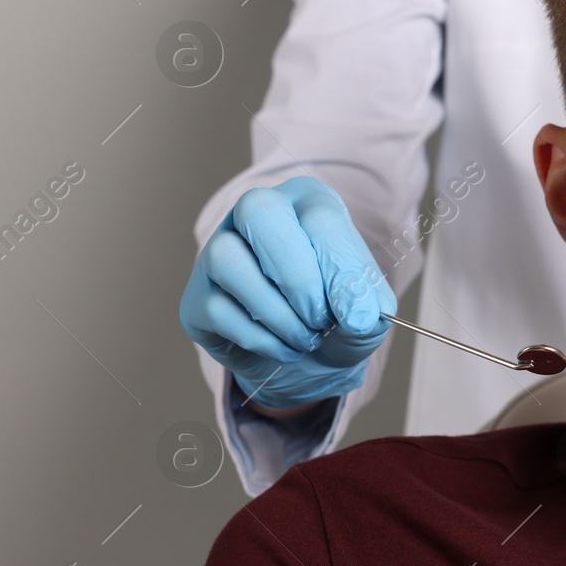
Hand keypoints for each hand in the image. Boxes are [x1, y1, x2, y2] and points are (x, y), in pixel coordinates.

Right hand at [179, 177, 395, 410]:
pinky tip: (284, 348)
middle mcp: (256, 215)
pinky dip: (259, 338)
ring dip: (276, 313)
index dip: (339, 267)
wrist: (314, 363)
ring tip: (306, 339)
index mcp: (308, 203)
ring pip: (227, 259)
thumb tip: (355, 314)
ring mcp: (217, 252)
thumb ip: (366, 303)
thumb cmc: (342, 319)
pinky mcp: (196, 297)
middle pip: (259, 210)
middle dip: (296, 276)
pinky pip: (216, 308)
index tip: (356, 313)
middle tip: (321, 318)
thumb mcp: (369, 311)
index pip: (320, 216)